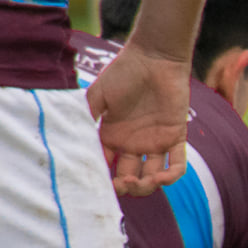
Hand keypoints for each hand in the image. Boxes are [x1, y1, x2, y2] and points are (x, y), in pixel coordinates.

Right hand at [84, 41, 192, 195]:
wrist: (154, 59)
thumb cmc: (123, 72)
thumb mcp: (98, 95)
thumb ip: (86, 116)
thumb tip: (69, 140)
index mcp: (113, 136)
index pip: (107, 166)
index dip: (103, 178)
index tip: (97, 183)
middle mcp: (133, 143)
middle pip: (129, 177)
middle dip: (125, 188)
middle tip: (120, 185)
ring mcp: (155, 142)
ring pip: (152, 176)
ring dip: (146, 186)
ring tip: (138, 182)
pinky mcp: (175, 137)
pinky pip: (177, 164)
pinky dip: (171, 176)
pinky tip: (160, 178)